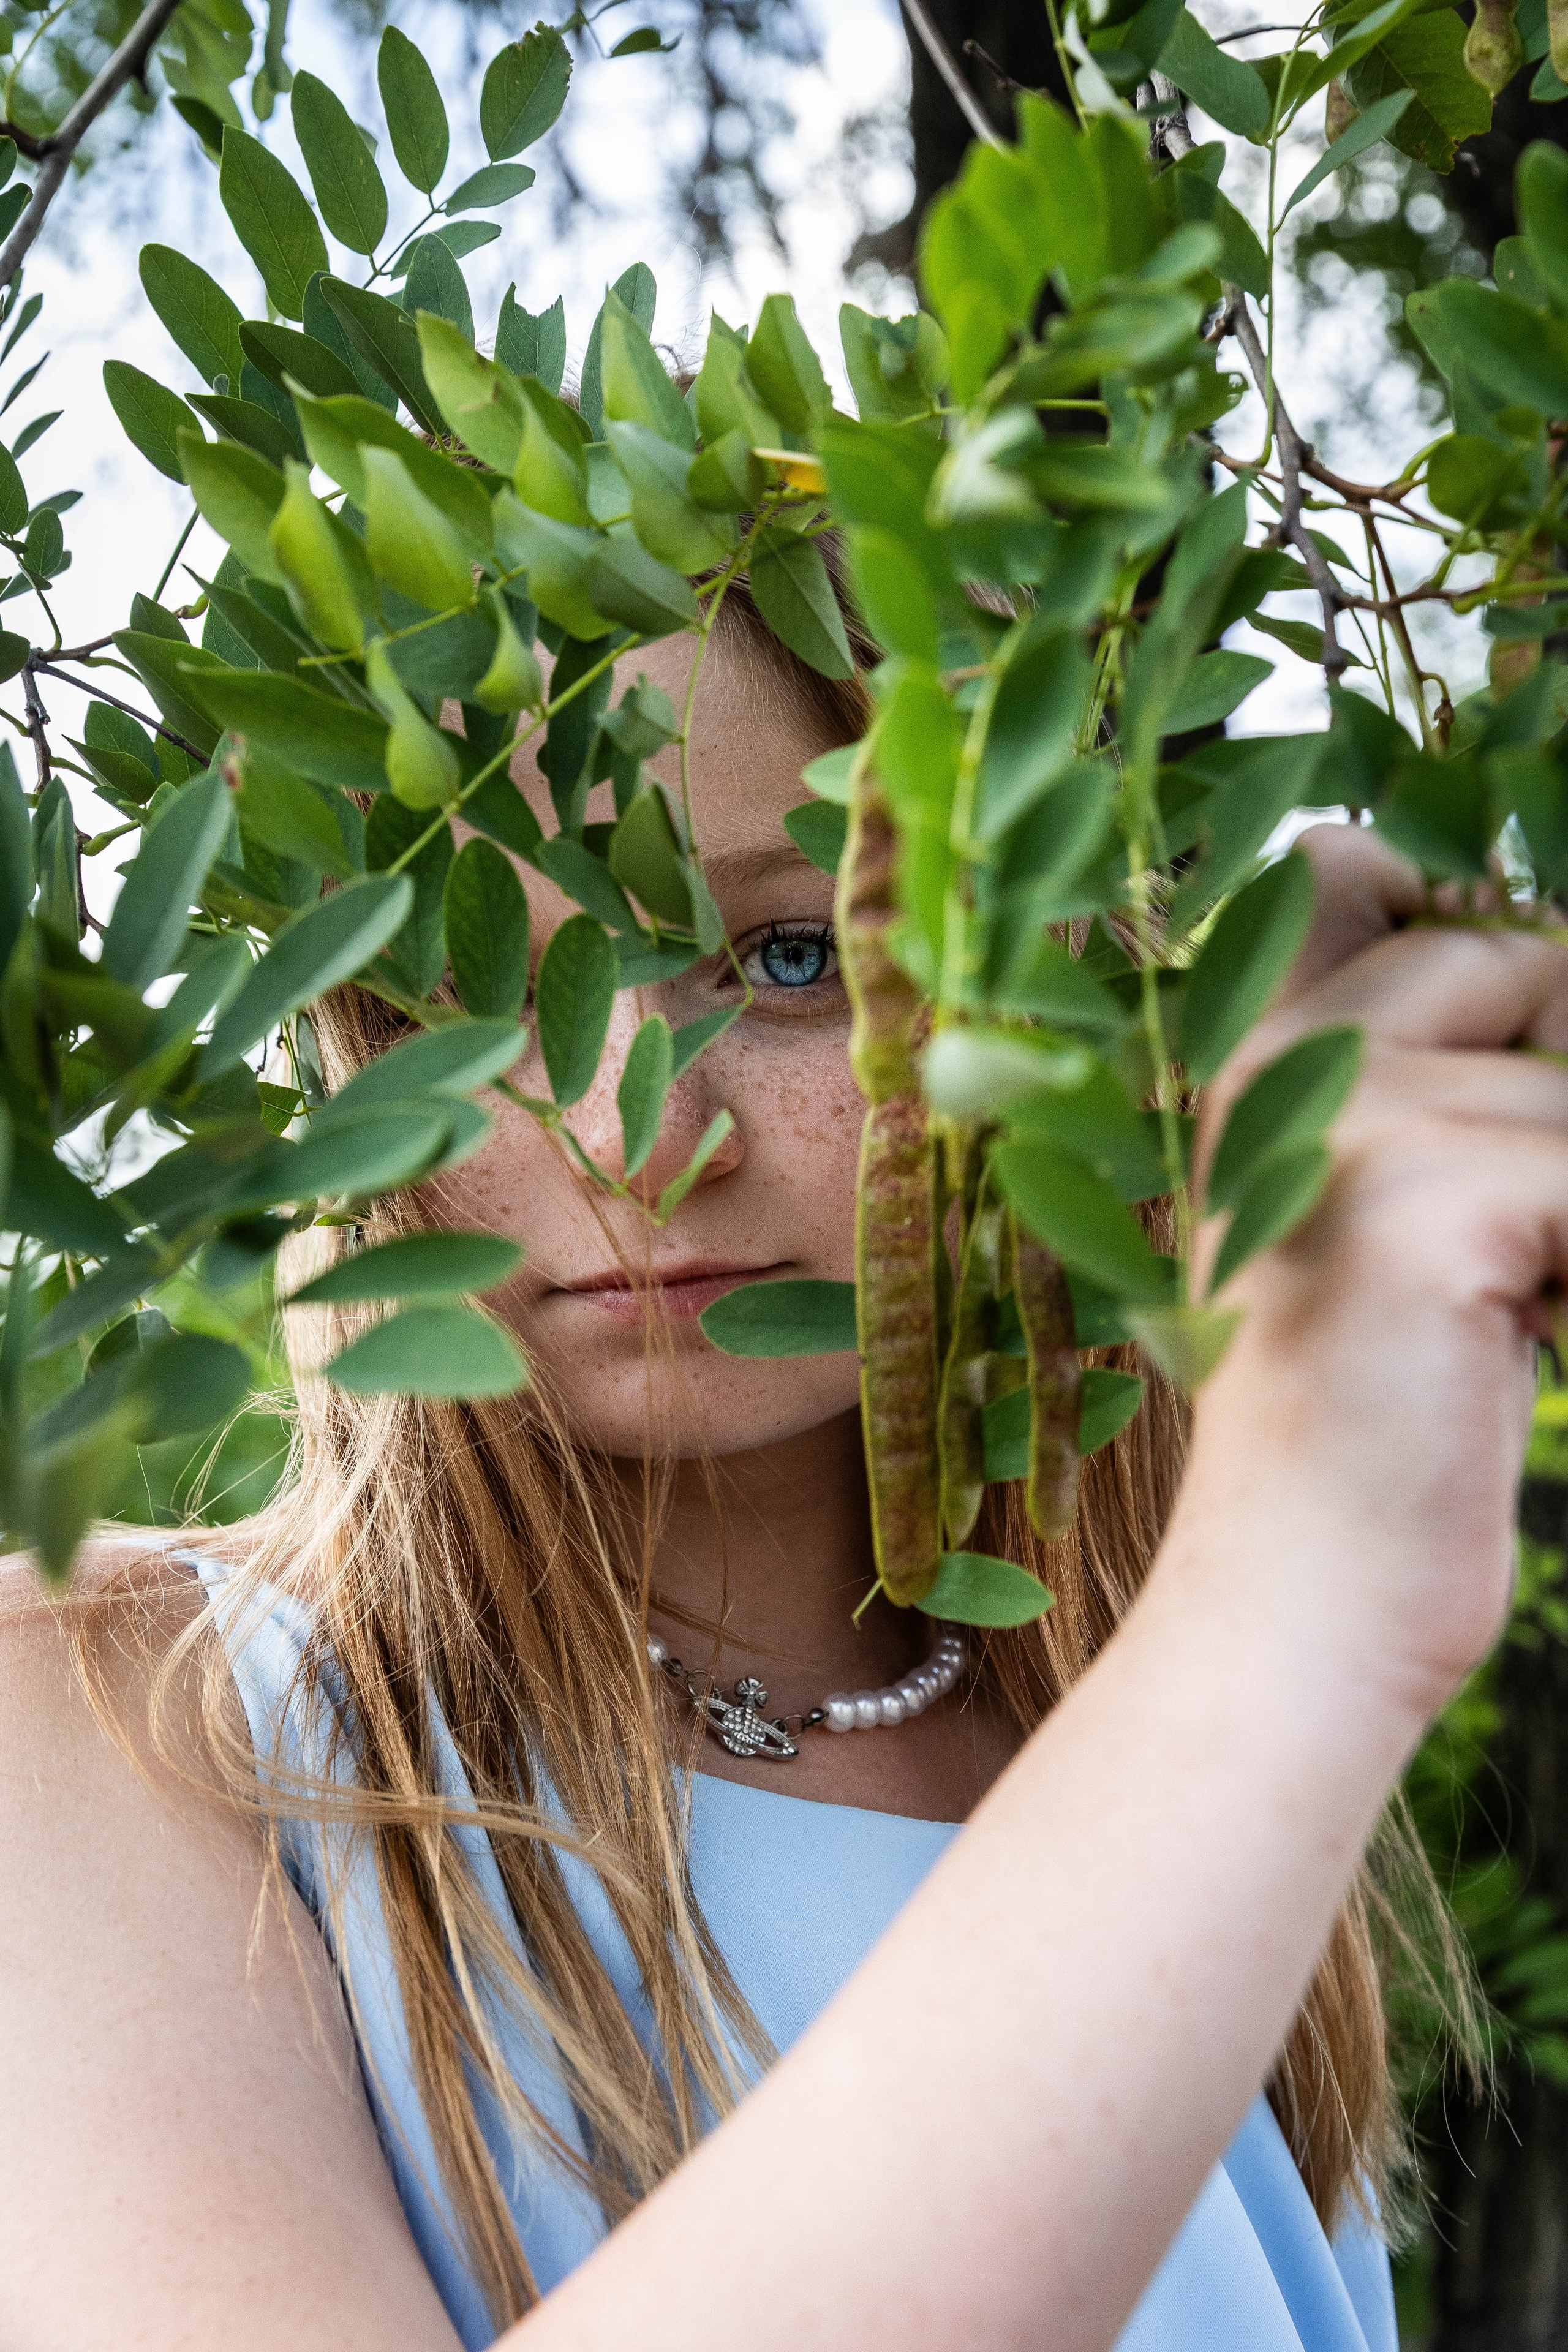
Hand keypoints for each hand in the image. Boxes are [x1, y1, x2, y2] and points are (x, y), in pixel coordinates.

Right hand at [1187, 823, 1567, 1718]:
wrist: (1297, 1608)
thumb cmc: (1368, 1424)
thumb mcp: (1380, 1214)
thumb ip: (1429, 1082)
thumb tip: (1552, 964)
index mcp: (1236, 1053)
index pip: (1354, 866)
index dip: (1469, 931)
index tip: (1502, 1064)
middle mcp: (1268, 1055)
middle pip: (1521, 949)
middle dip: (1560, 1082)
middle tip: (1522, 1234)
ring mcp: (1341, 1117)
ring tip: (1524, 1308)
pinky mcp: (1428, 1198)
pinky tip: (1534, 1339)